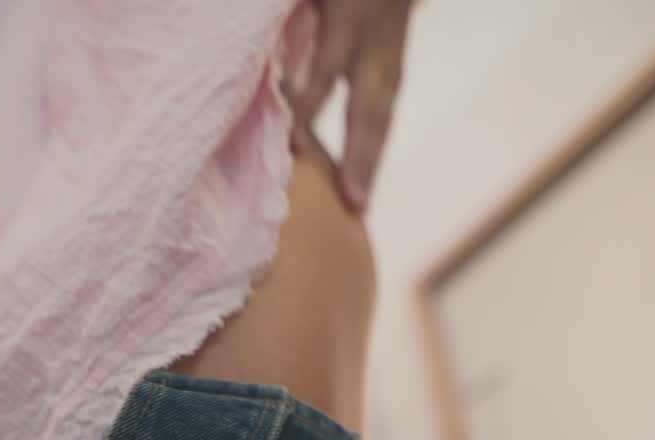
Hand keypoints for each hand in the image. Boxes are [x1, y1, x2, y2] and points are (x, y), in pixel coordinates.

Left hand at [290, 0, 415, 210]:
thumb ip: (283, 11)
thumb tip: (259, 44)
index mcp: (349, 13)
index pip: (328, 68)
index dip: (312, 106)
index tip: (297, 148)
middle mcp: (376, 37)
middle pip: (368, 107)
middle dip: (360, 157)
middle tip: (354, 204)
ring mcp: (391, 50)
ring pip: (383, 114)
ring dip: (371, 163)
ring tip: (359, 206)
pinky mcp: (395, 63)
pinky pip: (385, 111)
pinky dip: (374, 148)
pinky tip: (363, 184)